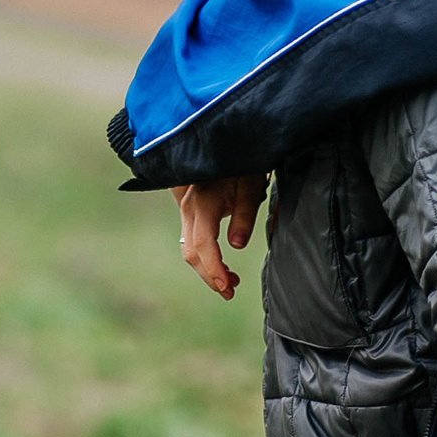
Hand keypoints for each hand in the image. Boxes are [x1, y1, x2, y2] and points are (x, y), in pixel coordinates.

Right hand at [173, 175, 267, 299]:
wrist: (225, 143)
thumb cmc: (243, 163)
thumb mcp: (250, 185)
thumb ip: (244, 215)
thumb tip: (236, 244)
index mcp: (203, 202)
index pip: (203, 244)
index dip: (214, 269)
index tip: (227, 288)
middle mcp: (189, 208)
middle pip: (192, 252)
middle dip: (210, 276)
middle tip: (231, 293)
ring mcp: (186, 209)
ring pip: (189, 249)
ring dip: (208, 269)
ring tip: (232, 283)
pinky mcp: (189, 212)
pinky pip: (192, 241)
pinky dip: (205, 258)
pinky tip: (223, 267)